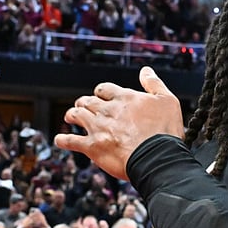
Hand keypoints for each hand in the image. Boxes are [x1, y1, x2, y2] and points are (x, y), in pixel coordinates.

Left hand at [55, 68, 183, 180]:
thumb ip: (154, 84)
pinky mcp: (92, 147)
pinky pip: (71, 141)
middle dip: (84, 102)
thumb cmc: (164, 132)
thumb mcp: (167, 101)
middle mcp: (108, 110)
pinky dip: (64, 140)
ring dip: (72, 114)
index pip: (105, 89)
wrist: (156, 157)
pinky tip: (60, 140)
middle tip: (83, 105)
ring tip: (70, 116)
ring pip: (77, 115)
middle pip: (88, 101)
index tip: (101, 95)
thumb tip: (146, 70)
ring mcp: (98, 128)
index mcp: (125, 98)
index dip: (101, 92)